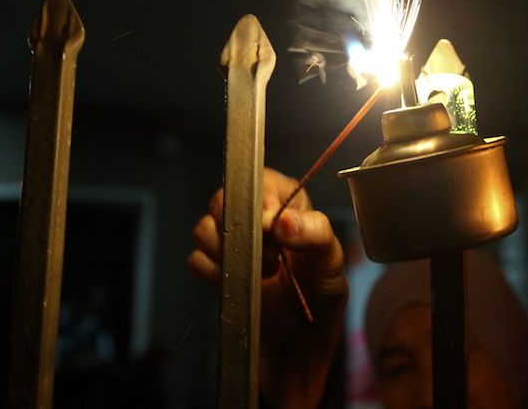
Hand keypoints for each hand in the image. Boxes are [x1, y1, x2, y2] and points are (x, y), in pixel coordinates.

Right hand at [188, 167, 348, 408]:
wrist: (299, 348)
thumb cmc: (321, 299)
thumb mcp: (331, 264)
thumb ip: (316, 234)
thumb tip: (284, 220)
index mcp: (289, 205)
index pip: (261, 178)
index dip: (261, 199)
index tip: (271, 226)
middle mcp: (257, 219)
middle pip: (224, 197)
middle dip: (241, 227)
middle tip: (269, 254)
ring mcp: (233, 244)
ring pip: (204, 226)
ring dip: (226, 251)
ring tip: (260, 271)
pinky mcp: (215, 270)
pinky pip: (196, 259)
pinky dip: (213, 272)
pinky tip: (238, 284)